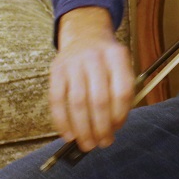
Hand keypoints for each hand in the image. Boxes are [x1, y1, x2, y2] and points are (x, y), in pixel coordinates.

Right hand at [48, 6, 134, 151]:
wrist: (85, 34)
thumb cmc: (107, 60)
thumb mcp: (122, 66)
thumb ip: (121, 93)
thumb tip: (112, 129)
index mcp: (117, 56)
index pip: (122, 90)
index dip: (120, 115)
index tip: (117, 130)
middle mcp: (95, 58)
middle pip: (99, 100)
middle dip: (101, 127)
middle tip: (103, 143)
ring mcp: (73, 63)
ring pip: (77, 102)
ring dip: (82, 129)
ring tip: (87, 144)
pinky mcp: (56, 70)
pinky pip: (56, 100)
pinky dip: (62, 121)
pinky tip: (68, 135)